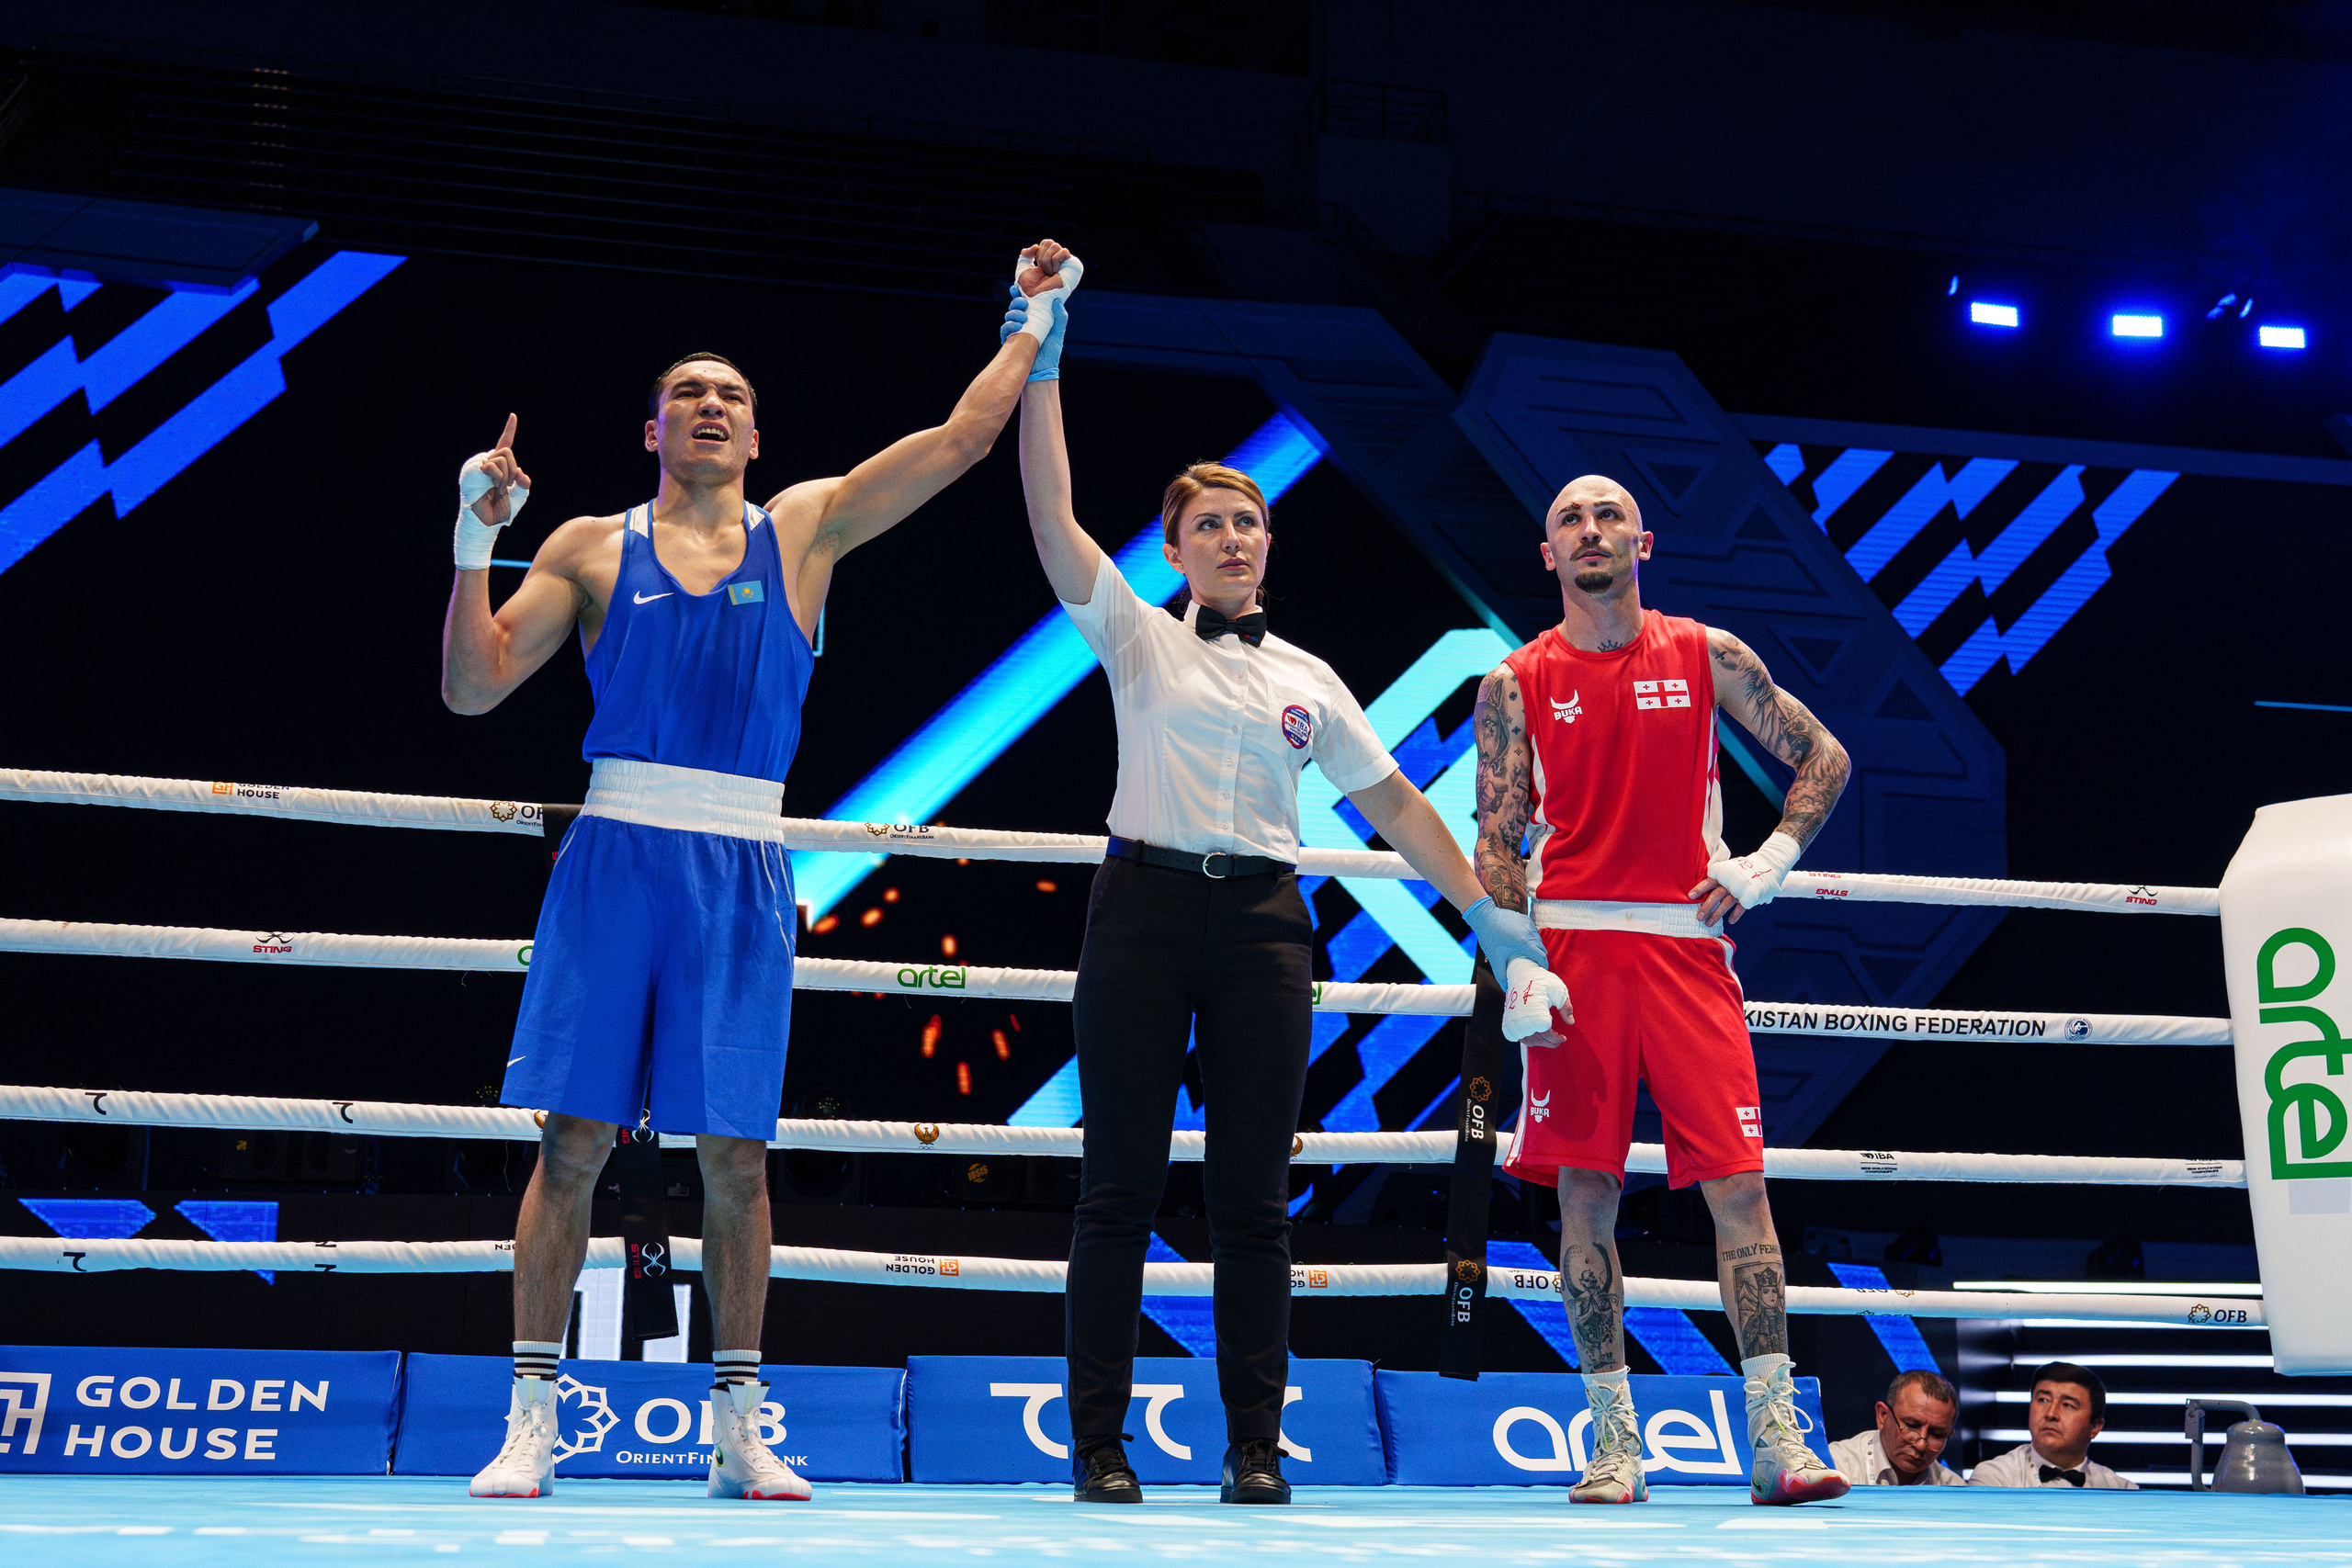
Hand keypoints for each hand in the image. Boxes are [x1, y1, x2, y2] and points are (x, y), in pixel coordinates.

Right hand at [459, 413, 532, 526]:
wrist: (486, 524)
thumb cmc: (500, 512)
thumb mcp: (519, 496)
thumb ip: (524, 483)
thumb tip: (521, 472)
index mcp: (496, 466)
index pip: (504, 444)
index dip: (509, 430)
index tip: (513, 416)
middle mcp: (485, 462)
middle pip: (507, 451)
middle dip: (512, 471)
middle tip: (506, 487)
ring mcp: (477, 465)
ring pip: (502, 457)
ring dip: (505, 477)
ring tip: (498, 490)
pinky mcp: (472, 470)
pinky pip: (493, 465)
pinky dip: (498, 478)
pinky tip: (493, 488)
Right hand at [1007, 242, 1083, 360]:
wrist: (1043, 371)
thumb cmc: (1051, 352)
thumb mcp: (1058, 332)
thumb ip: (1060, 317)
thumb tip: (1057, 300)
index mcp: (1034, 317)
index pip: (1026, 302)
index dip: (1021, 293)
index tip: (1019, 286)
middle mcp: (1023, 322)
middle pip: (1015, 306)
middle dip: (1016, 301)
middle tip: (1023, 302)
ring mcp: (1016, 331)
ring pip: (1009, 316)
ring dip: (1014, 313)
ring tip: (1023, 316)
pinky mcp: (1010, 341)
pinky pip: (1005, 329)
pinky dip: (1009, 325)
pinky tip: (1017, 325)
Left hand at [1017, 238, 1078, 297]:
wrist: (1035, 299)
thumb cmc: (1029, 288)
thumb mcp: (1023, 269)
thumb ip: (1026, 255)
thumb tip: (1035, 246)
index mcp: (1051, 261)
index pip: (1045, 243)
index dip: (1038, 253)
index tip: (1039, 268)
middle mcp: (1060, 261)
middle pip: (1049, 242)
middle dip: (1041, 258)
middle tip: (1044, 272)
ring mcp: (1067, 264)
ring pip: (1055, 246)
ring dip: (1047, 261)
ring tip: (1049, 273)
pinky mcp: (1074, 267)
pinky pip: (1064, 251)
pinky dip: (1056, 260)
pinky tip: (1056, 272)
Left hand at [1461, 895, 1548, 987]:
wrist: (1484, 916)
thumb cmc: (1489, 938)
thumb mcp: (1495, 959)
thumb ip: (1501, 975)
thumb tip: (1506, 989)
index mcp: (1525, 943)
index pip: (1542, 957)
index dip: (1543, 965)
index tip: (1541, 971)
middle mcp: (1530, 933)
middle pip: (1542, 949)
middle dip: (1540, 958)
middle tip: (1534, 966)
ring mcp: (1529, 924)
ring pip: (1538, 940)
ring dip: (1536, 948)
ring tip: (1529, 956)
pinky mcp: (1526, 919)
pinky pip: (1533, 932)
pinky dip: (1531, 939)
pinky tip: (1524, 944)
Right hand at [1502, 956, 1568, 1046]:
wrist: (1521, 974)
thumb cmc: (1540, 981)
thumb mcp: (1558, 990)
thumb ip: (1565, 1006)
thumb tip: (1570, 1022)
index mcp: (1535, 1009)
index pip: (1546, 1032)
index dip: (1555, 1038)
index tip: (1563, 1038)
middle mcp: (1522, 1016)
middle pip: (1537, 1038)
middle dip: (1550, 1042)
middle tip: (1560, 1040)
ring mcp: (1513, 1019)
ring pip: (1528, 1040)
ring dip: (1540, 1042)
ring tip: (1550, 1038)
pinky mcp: (1508, 1021)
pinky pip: (1518, 1037)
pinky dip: (1529, 1040)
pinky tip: (1538, 1035)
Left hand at [1690, 830, 1801, 924]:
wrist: (1767, 866)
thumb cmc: (1741, 871)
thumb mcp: (1729, 870)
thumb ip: (1718, 878)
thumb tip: (1698, 889)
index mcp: (1723, 875)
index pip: (1709, 881)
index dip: (1700, 888)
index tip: (1690, 896)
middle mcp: (1730, 882)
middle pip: (1716, 895)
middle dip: (1707, 907)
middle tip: (1698, 917)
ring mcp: (1740, 889)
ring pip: (1727, 903)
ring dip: (1717, 914)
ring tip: (1708, 924)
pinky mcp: (1750, 896)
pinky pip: (1742, 906)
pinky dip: (1736, 914)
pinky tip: (1731, 921)